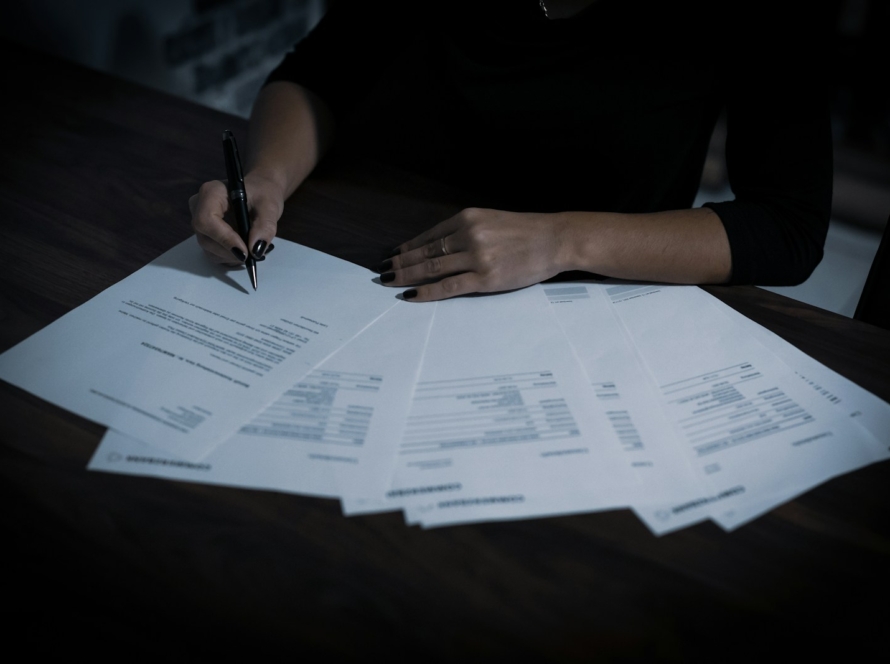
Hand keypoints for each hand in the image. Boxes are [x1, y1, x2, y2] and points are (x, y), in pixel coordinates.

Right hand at [189, 172, 283, 264]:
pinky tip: (244, 250)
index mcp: (211, 192)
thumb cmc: (263, 194)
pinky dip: (230, 258)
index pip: (207, 220)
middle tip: (254, 254)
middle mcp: (199, 207)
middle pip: (205, 238)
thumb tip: (256, 250)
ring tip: (252, 250)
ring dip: (232, 257)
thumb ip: (265, 226)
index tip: (245, 251)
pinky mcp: (205, 235)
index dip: (224, 238)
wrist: (260, 195)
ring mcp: (200, 223)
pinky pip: (213, 253)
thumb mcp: (269, 207)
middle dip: (231, 251)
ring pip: (209, 249)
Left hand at [379, 207, 570, 300]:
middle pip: (424, 252)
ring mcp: (476, 257)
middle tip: (382, 272)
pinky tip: (411, 295)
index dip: (407, 247)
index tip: (392, 255)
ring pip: (431, 269)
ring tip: (390, 283)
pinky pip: (448, 287)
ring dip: (407, 276)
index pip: (429, 236)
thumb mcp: (490, 221)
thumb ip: (465, 231)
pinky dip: (426, 292)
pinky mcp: (485, 278)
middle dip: (400, 263)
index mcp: (467, 218)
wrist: (554, 240)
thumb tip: (437, 248)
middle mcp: (468, 234)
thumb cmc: (525, 232)